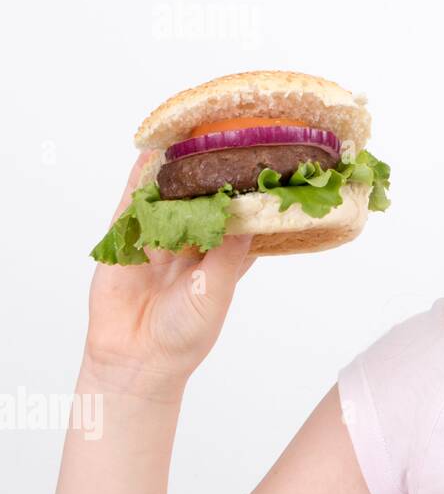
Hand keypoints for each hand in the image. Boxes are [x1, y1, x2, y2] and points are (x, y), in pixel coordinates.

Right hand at [84, 149, 257, 399]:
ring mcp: (159, 240)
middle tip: (226, 137)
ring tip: (189, 134)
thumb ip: (228, 252)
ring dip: (176, 170)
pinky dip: (139, 180)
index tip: (266, 164)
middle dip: (213, 173)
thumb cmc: (185, 333)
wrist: (136, 359)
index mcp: (223, 256)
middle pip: (204, 200)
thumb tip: (250, 216)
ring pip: (169, 197)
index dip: (251, 192)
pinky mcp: (126, 242)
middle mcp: (193, 244)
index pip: (241, 216)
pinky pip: (132, 205)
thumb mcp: (215, 290)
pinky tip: (148, 156)